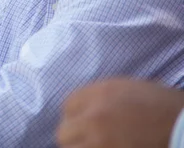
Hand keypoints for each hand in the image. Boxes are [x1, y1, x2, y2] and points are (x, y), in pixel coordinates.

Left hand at [57, 78, 183, 147]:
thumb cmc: (168, 110)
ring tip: (100, 147)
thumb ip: (102, 100)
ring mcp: (100, 143)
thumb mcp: (131, 90)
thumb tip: (84, 113)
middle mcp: (95, 117)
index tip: (84, 126)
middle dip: (75, 139)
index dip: (77, 118)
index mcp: (101, 94)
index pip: (68, 107)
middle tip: (91, 142)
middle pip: (64, 132)